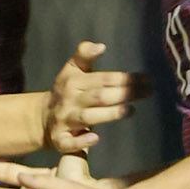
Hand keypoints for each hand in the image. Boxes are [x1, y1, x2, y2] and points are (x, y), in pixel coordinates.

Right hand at [42, 41, 150, 155]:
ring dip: (108, 114)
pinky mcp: (60, 140)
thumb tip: (100, 46)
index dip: (125, 79)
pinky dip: (81, 141)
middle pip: (99, 96)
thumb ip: (84, 55)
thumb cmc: (66, 92)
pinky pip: (69, 142)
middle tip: (147, 92)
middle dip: (123, 94)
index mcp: (73, 82)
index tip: (147, 79)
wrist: (42, 118)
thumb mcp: (71, 70)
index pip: (103, 79)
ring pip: (87, 117)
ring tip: (130, 110)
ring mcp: (64, 120)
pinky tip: (95, 137)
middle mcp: (69, 100)